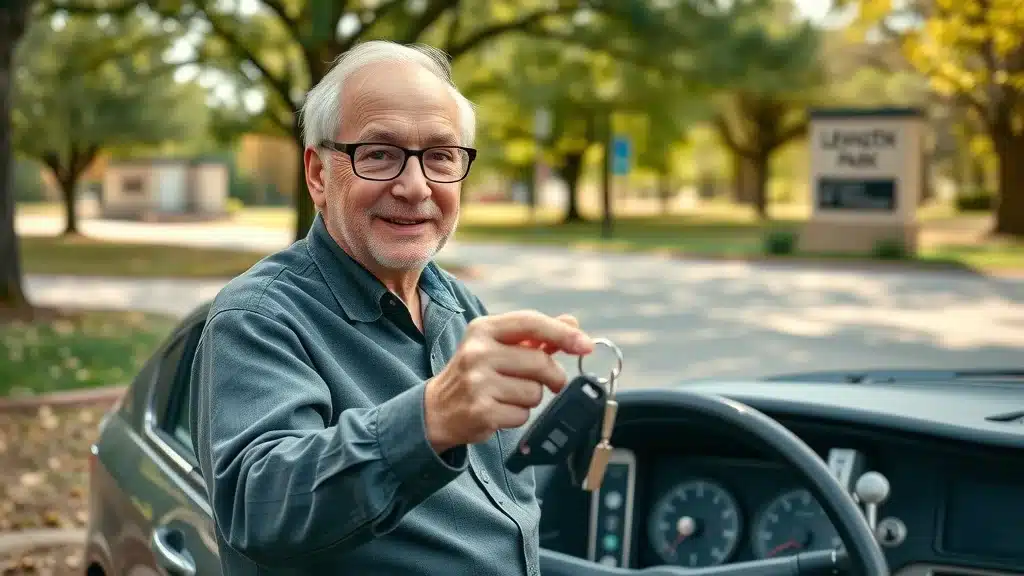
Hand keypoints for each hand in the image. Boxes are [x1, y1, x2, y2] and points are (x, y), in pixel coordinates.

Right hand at [424, 310, 593, 452]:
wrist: (437, 409)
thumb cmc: (476, 373)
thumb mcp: (498, 346)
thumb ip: (535, 335)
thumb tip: (572, 322)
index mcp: (483, 329)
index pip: (531, 323)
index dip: (563, 333)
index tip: (585, 345)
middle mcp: (477, 352)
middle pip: (540, 362)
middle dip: (552, 376)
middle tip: (549, 382)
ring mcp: (478, 382)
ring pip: (535, 392)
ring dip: (531, 398)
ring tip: (509, 396)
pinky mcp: (481, 411)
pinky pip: (523, 415)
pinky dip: (518, 416)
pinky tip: (500, 411)